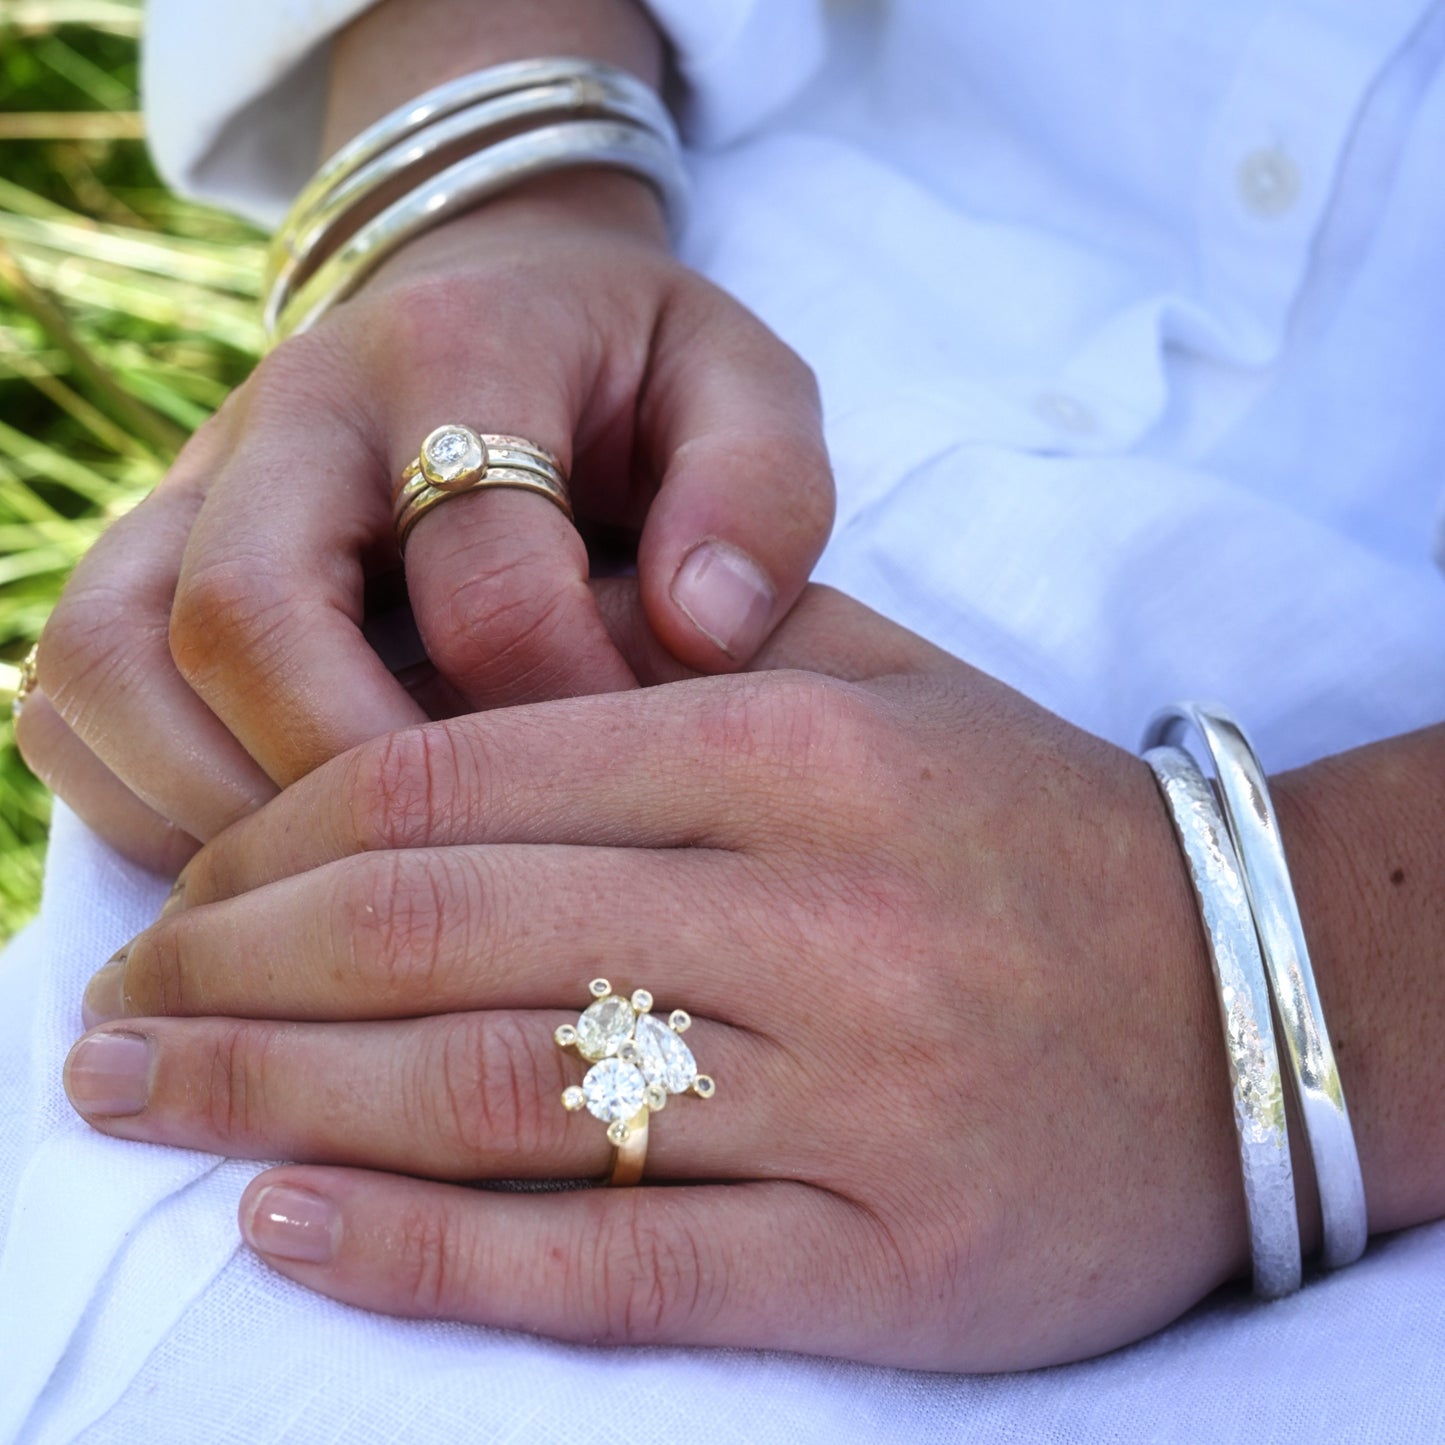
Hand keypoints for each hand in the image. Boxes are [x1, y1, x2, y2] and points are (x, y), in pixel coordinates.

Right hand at [16, 172, 833, 873]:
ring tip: (349, 907)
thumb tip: (700, 629)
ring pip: (111, 667)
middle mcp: (289, 416)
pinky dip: (147, 808)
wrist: (506, 304)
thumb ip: (757, 489)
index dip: (556, 714)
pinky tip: (274, 875)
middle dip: (351, 789)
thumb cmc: (638, 378)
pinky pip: (72, 704)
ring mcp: (191, 490)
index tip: (625, 794)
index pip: (478, 580)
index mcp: (454, 358)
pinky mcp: (144, 559)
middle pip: (241, 621)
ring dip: (218, 818)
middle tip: (457, 892)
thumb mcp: (740, 388)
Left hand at [62, 586, 1255, 1370]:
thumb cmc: (1033, 832)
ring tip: (140, 1106)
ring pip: (495, 1096)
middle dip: (230, 970)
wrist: (1260, 999)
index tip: (185, 888)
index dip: (280, 835)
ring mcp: (849, 1098)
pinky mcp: (884, 1264)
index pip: (461, 774)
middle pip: (440, 927)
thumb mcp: (880, 691)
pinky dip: (423, 1256)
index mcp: (797, 748)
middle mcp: (811, 910)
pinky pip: (609, 1266)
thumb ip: (683, 671)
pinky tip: (285, 1228)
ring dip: (276, 1104)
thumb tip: (454, 693)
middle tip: (109, 1013)